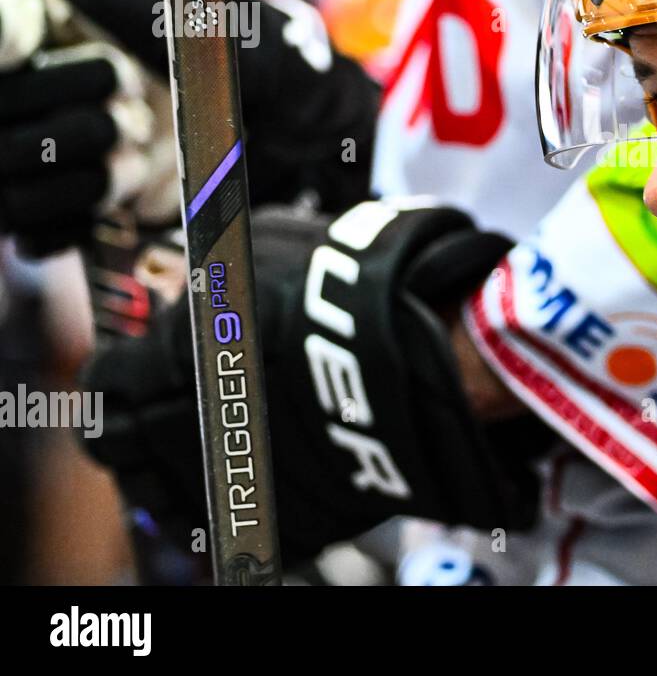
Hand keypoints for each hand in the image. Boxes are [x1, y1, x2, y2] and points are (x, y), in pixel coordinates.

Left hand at [81, 201, 546, 565]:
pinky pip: (245, 521)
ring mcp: (245, 484)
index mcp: (175, 368)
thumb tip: (192, 288)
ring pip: (176, 497)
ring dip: (179, 470)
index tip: (139, 361)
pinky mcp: (297, 518)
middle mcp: (196, 435)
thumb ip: (211, 276)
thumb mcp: (267, 248)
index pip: (109, 385)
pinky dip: (244, 500)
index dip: (123, 369)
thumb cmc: (354, 293)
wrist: (434, 355)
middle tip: (164, 404)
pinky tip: (259, 473)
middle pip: (128, 449)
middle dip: (141, 422)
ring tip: (208, 443)